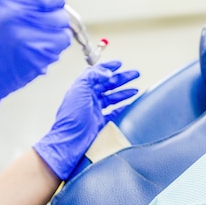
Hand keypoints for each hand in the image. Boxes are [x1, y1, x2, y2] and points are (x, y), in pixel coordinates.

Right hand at [0, 0, 70, 138]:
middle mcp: (19, 6)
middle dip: (49, 3)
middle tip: (31, 11)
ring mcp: (31, 29)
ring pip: (62, 18)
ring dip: (51, 24)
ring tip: (29, 29)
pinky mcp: (42, 50)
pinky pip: (63, 38)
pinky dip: (53, 41)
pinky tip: (34, 43)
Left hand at [33, 60, 139, 180]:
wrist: (70, 140)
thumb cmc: (71, 118)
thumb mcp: (79, 90)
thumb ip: (92, 77)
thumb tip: (106, 72)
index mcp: (83, 89)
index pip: (97, 74)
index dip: (108, 67)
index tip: (119, 64)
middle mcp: (88, 98)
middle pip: (108, 84)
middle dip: (122, 78)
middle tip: (134, 74)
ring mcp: (94, 110)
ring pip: (112, 97)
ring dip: (124, 92)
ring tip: (135, 88)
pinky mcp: (100, 122)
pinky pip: (114, 112)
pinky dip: (122, 107)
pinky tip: (129, 104)